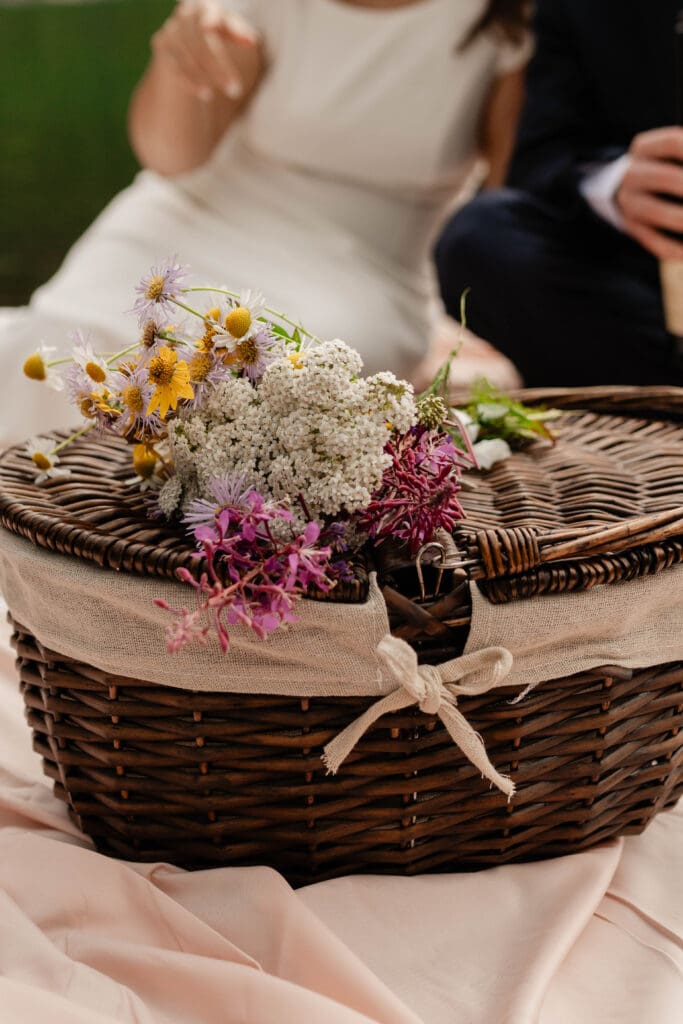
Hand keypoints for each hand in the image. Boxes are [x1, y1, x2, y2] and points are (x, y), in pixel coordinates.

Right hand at [151, 0, 257, 102]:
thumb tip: (251, 41)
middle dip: (216, 66)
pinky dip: (189, 82)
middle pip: (197, 40)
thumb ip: (239, 33)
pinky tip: (205, 94)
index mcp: (204, 7)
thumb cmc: (221, 32)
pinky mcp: (162, 47)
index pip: (208, 14)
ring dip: (201, 76)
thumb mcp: (232, 31)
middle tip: (235, 89)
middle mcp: (184, 15)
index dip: (209, 20)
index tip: (209, 29)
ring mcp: (170, 30)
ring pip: (184, 55)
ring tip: (216, 95)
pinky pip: (174, 66)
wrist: (194, 39)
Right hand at [617, 127, 682, 259]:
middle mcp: (630, 175)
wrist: (627, 188)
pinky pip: (656, 242)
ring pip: (659, 213)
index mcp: (645, 147)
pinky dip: (679, 249)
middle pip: (667, 178)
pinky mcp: (632, 229)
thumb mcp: (674, 152)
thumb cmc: (665, 166)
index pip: (674, 143)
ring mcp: (628, 204)